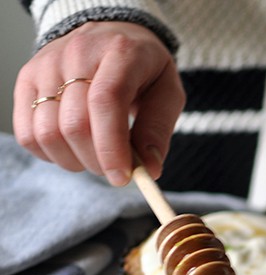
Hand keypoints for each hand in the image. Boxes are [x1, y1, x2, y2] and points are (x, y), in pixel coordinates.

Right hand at [13, 21, 185, 184]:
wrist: (110, 36)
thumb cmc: (144, 70)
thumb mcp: (167, 93)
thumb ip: (159, 130)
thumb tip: (149, 169)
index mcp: (121, 52)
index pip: (106, 101)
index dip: (112, 148)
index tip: (123, 177)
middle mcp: (77, 53)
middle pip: (75, 124)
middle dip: (98, 162)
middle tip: (117, 169)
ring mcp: (46, 65)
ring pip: (48, 133)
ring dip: (75, 161)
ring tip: (97, 157)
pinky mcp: (27, 81)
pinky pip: (28, 134)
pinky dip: (52, 155)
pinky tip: (74, 150)